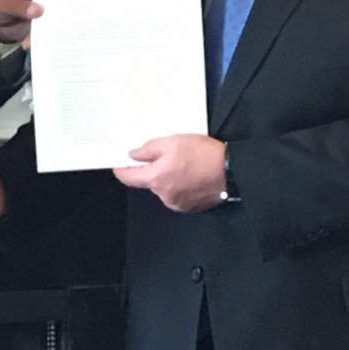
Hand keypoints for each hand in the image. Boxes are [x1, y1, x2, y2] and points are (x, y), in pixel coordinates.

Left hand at [112, 134, 226, 212]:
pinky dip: (180, 185)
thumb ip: (149, 149)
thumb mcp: (173, 142)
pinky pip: (177, 194)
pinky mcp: (190, 207)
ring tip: (185, 164)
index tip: (117, 165)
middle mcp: (164, 195)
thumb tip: (134, 155)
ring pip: (164, 188)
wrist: (231, 171)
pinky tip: (192, 175)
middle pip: (149, 182)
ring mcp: (177, 203)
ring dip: (168, 178)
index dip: (121, 170)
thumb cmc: (203, 154)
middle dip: (154, 170)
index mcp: (157, 179)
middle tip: (167, 155)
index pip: (130, 178)